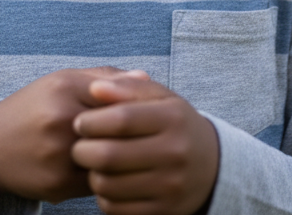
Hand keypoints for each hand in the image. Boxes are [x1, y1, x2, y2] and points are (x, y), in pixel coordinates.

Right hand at [0, 67, 148, 203]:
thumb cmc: (33, 109)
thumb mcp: (62, 81)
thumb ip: (104, 78)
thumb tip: (146, 79)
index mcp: (65, 88)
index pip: (118, 97)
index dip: (135, 108)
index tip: (140, 115)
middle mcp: (60, 120)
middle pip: (118, 130)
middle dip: (131, 136)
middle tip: (140, 138)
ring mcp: (59, 155)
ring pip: (111, 159)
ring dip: (120, 159)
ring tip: (124, 154)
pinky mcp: (58, 184)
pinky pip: (98, 182)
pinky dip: (104, 178)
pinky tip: (102, 171)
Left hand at [71, 76, 219, 214]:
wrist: (211, 166)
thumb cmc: (174, 125)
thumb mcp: (160, 98)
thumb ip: (127, 88)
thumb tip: (95, 88)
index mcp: (173, 118)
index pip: (120, 120)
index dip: (91, 121)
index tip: (80, 122)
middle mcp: (175, 153)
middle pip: (109, 155)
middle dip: (83, 150)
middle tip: (80, 145)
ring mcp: (170, 186)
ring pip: (107, 185)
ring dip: (92, 174)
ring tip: (95, 164)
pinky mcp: (162, 211)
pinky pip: (114, 207)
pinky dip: (104, 196)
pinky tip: (110, 182)